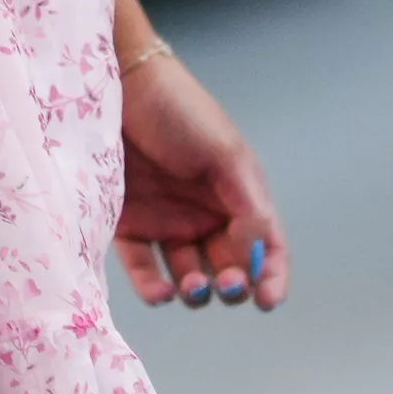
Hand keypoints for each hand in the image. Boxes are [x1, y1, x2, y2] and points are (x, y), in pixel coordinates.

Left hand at [114, 57, 287, 309]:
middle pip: (228, 266)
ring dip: (195, 290)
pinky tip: (162, 293)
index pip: (264, 245)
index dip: (272, 275)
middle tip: (226, 285)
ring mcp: (167, 224)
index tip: (268, 301)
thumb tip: (256, 253)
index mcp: (239, 196)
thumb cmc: (181, 113)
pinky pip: (144, 268)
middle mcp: (206, 215)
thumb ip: (248, 206)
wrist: (120, 92)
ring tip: (194, 288)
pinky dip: (153, 287)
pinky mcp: (129, 228)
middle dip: (232, 285)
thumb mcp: (225, 155)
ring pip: (188, 276)